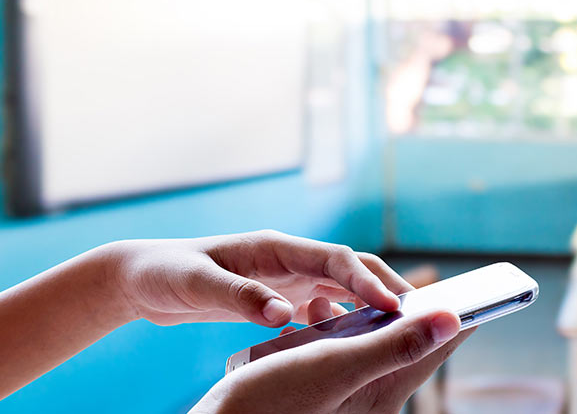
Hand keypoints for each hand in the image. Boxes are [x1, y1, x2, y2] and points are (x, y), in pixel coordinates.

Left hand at [109, 230, 410, 326]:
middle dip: (385, 288)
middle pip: (352, 270)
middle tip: (418, 315)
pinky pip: (322, 307)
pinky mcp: (279, 296)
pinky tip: (346, 344)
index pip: (338, 260)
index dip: (369, 281)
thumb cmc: (166, 272)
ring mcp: (286, 277)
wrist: (142, 278)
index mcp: (277, 248)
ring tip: (394, 331)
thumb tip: (284, 314)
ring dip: (368, 306)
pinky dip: (340, 321)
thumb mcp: (197, 285)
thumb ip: (241, 297)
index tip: (394, 305)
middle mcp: (289, 259)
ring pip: (342, 289)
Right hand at [191, 302, 474, 413]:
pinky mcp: (320, 392)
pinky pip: (341, 354)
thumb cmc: (269, 405)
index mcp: (385, 389)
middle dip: (412, 311)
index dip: (460, 316)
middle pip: (408, 343)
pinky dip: (334, 329)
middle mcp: (371, 395)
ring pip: (372, 344)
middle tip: (421, 286)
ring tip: (348, 299)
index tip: (483, 293)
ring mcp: (345, 396)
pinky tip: (313, 316)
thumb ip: (395, 343)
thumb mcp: (337, 366)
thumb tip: (453, 318)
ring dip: (367, 315)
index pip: (436, 346)